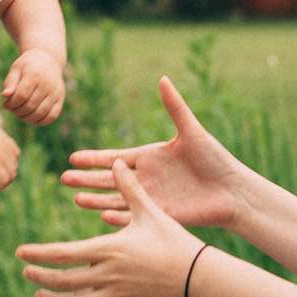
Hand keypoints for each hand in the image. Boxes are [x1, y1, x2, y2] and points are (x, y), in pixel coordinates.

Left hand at [0, 51, 65, 124]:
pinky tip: (31, 117)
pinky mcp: (61, 99)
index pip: (21, 96)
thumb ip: (10, 82)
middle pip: (30, 106)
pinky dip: (40, 121)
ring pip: (40, 113)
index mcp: (35, 74)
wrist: (48, 60)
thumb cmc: (28, 66)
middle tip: (12, 110)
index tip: (4, 105)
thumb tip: (5, 96)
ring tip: (19, 114)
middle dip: (17, 112)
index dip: (11, 104)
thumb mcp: (16, 69)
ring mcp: (56, 92)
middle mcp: (48, 84)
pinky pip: (52, 116)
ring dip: (27, 118)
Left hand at [18, 150, 200, 296]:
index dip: (38, 254)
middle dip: (41, 278)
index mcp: (109, 249)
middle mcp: (108, 275)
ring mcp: (117, 296)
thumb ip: (130, 189)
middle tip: (26, 273)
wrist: (199, 277)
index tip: (20, 253)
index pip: (62, 254)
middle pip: (63, 281)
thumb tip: (116, 162)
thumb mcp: (151, 212)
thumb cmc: (174, 240)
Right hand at [59, 75, 242, 234]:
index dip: (93, 158)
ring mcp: (151, 199)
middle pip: (109, 179)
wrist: (233, 190)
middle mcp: (146, 179)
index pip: (114, 158)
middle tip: (64, 178)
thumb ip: (175, 107)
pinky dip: (120, 217)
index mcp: (149, 157)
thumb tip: (163, 78)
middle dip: (86, 179)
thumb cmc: (216, 159)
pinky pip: (135, 216)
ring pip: (117, 200)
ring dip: (96, 200)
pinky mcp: (161, 216)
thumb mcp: (192, 131)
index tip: (73, 156)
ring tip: (76, 199)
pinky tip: (103, 216)